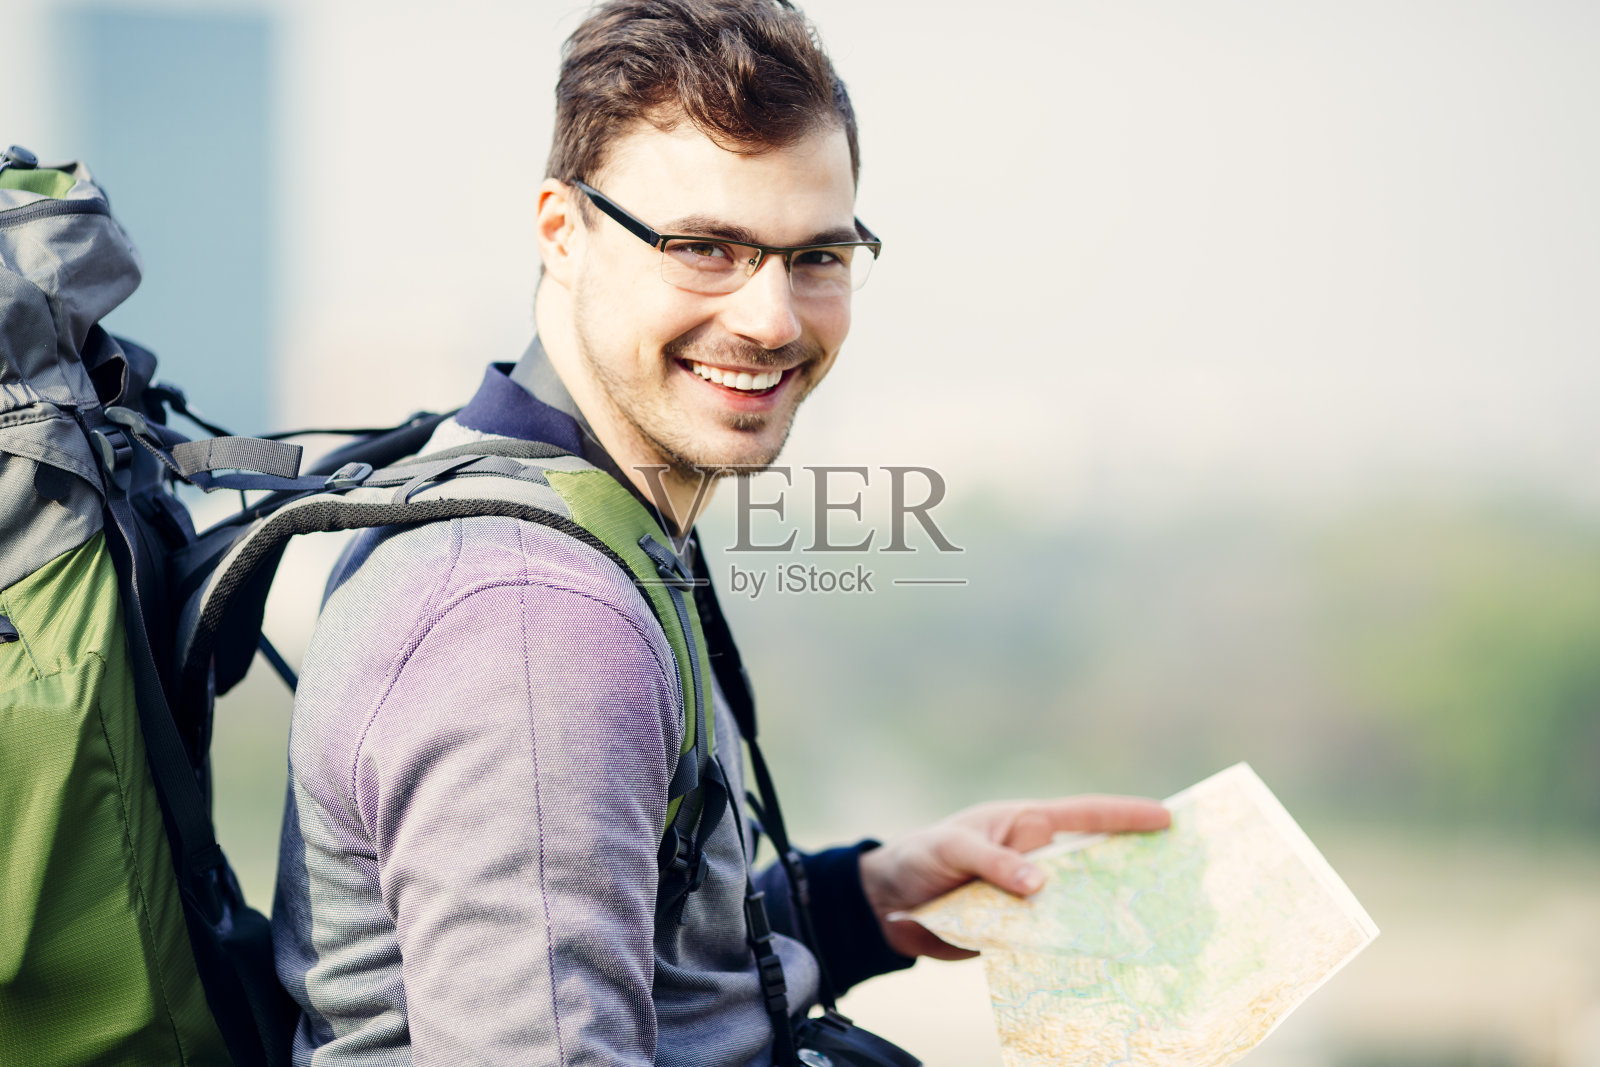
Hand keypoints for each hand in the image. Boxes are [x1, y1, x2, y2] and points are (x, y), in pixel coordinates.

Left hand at [857, 795, 1170, 959]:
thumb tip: (1040, 885)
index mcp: (1027, 827)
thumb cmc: (924, 855)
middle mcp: (1037, 863)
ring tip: (1150, 937)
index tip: (1165, 818)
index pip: (1083, 817)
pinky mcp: (1018, 934)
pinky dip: (1071, 954)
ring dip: (1106, 922)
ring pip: (1077, 910)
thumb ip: (994, 863)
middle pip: (1093, 867)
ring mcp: (1030, 901)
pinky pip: (1050, 943)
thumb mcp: (953, 848)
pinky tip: (1098, 969)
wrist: (887, 901)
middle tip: (1178, 886)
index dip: (1124, 816)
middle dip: (1133, 874)